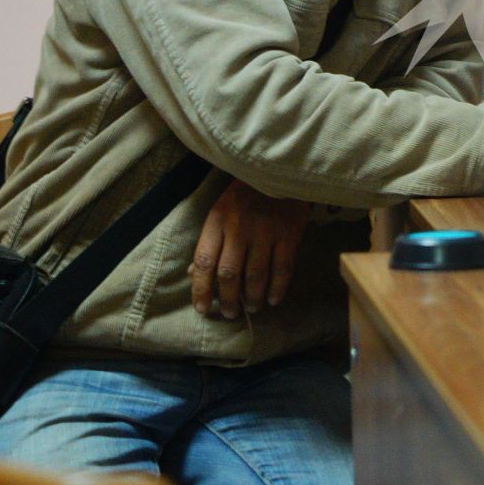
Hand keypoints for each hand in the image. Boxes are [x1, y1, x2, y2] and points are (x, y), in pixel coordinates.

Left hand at [192, 179, 311, 318]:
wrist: (280, 170)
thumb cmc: (246, 194)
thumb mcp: (221, 211)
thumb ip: (210, 241)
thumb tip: (195, 273)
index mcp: (217, 221)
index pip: (204, 262)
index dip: (201, 289)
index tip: (203, 309)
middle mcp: (239, 228)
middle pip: (229, 274)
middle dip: (228, 300)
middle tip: (231, 314)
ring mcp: (265, 232)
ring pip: (255, 275)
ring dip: (253, 298)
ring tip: (252, 308)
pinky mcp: (288, 234)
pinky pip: (282, 268)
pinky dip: (278, 288)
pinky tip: (274, 299)